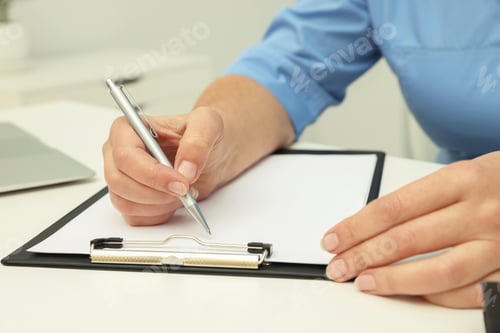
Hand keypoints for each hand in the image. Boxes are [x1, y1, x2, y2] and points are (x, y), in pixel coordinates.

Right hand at [102, 107, 226, 225]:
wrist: (210, 156)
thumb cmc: (202, 135)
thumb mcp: (208, 124)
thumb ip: (197, 142)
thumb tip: (184, 169)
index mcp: (127, 129)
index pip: (126, 156)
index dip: (152, 174)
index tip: (181, 183)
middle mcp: (117, 153)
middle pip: (120, 182)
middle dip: (157, 193)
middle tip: (186, 190)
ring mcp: (121, 178)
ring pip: (126, 203)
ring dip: (159, 205)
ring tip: (183, 193)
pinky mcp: (129, 199)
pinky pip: (134, 217)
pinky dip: (158, 215)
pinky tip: (174, 201)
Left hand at [321, 151, 499, 307]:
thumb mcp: (467, 173)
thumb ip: (425, 200)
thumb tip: (374, 227)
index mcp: (464, 179)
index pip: (394, 207)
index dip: (357, 227)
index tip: (333, 239)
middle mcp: (482, 211)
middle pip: (407, 239)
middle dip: (364, 255)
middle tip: (338, 266)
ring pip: (438, 271)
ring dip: (394, 281)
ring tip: (365, 283)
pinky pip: (472, 291)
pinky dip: (438, 296)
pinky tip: (413, 293)